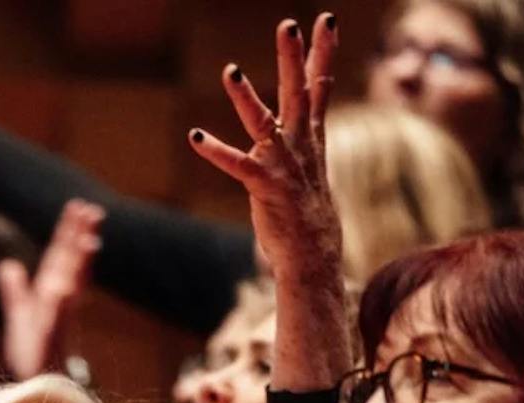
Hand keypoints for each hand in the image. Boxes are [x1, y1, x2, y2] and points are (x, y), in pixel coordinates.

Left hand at [0, 200, 103, 378]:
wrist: (37, 388)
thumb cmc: (33, 355)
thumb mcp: (20, 316)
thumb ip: (15, 290)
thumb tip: (9, 265)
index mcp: (51, 294)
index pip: (61, 256)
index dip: (69, 232)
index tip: (78, 207)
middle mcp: (60, 304)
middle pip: (71, 264)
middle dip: (80, 238)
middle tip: (92, 210)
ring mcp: (59, 322)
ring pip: (71, 286)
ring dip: (80, 265)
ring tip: (89, 240)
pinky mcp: (53, 342)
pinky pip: (57, 322)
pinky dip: (60, 306)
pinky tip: (62, 289)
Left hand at [189, 15, 346, 391]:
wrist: (314, 258)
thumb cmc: (307, 214)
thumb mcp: (311, 166)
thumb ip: (306, 135)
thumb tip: (307, 116)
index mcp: (311, 139)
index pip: (319, 87)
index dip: (323, 53)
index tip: (327, 21)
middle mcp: (301, 147)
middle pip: (299, 92)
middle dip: (295, 57)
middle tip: (293, 22)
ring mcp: (284, 167)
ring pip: (265, 124)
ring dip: (247, 97)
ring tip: (232, 70)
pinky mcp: (265, 189)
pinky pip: (238, 166)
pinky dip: (217, 152)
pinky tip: (196, 137)